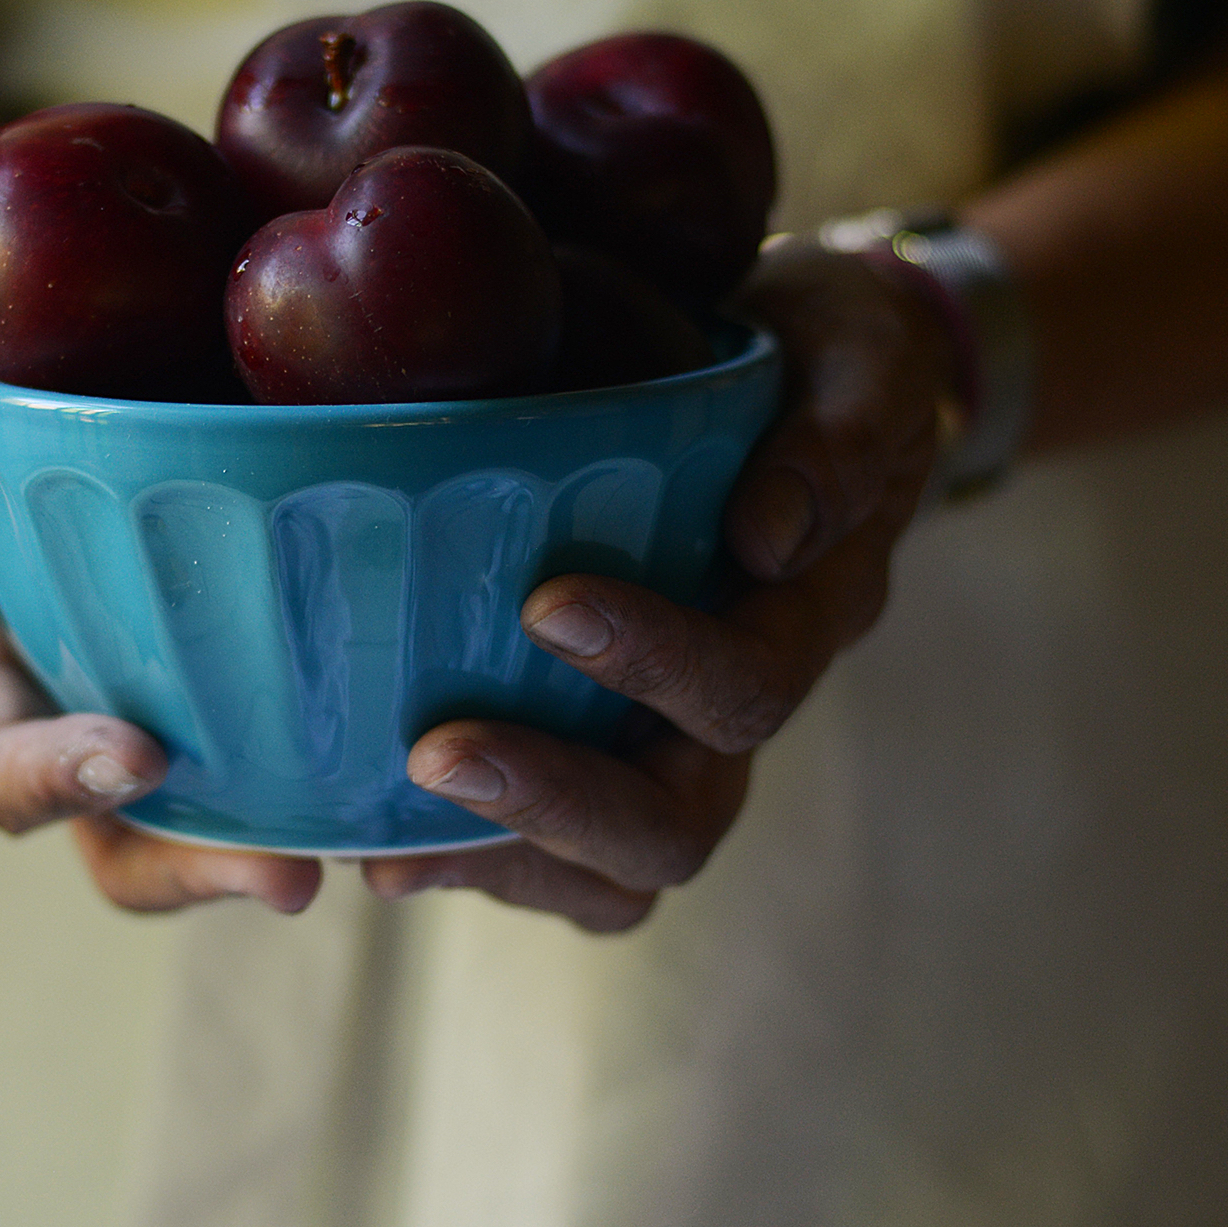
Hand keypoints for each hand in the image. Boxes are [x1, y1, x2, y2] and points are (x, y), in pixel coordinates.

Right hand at [0, 291, 322, 914]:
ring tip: (375, 855)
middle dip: (199, 871)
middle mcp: (82, 710)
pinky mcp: (262, 658)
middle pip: (127, 841)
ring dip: (292, 846)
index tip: (137, 756)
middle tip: (290, 878)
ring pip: (226, 814)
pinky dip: (356, 768)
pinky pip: (305, 734)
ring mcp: (176, 693)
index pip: (0, 773)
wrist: (69, 331)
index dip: (59, 784)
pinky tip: (430, 762)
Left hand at [363, 247, 955, 930]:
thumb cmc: (828, 359)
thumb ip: (840, 434)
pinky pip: (552, 852)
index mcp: (809, 618)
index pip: (748, 684)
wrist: (808, 379)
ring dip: (499, 857)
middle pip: (676, 826)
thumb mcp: (861, 357)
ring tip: (381, 846)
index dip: (657, 661)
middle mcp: (738, 708)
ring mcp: (671, 741)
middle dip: (556, 799)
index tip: (549, 603)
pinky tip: (366, 832)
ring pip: (611, 868)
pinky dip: (467, 854)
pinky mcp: (599, 742)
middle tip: (437, 755)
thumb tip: (766, 537)